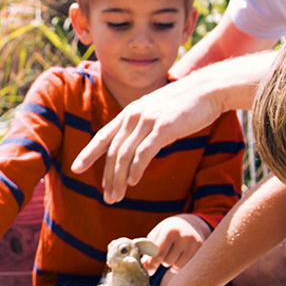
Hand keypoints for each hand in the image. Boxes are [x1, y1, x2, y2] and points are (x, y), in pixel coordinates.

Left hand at [69, 78, 223, 202]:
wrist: (210, 88)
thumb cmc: (187, 103)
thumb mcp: (157, 111)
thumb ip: (144, 126)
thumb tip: (139, 147)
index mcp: (131, 112)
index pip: (103, 135)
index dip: (88, 153)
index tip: (75, 168)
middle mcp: (135, 115)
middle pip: (113, 151)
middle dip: (107, 177)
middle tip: (107, 198)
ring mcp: (148, 120)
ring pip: (125, 155)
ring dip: (119, 179)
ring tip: (117, 197)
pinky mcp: (164, 127)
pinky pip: (144, 153)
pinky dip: (136, 169)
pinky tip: (133, 182)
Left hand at [141, 214, 211, 272]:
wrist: (190, 223)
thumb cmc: (168, 231)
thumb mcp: (156, 235)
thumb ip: (148, 251)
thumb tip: (144, 268)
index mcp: (169, 231)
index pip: (158, 254)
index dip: (152, 265)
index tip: (149, 271)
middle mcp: (183, 236)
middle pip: (167, 261)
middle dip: (162, 261)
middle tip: (164, 252)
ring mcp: (194, 243)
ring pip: (176, 266)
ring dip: (171, 264)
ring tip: (172, 254)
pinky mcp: (200, 250)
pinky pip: (185, 267)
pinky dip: (179, 266)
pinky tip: (179, 258)